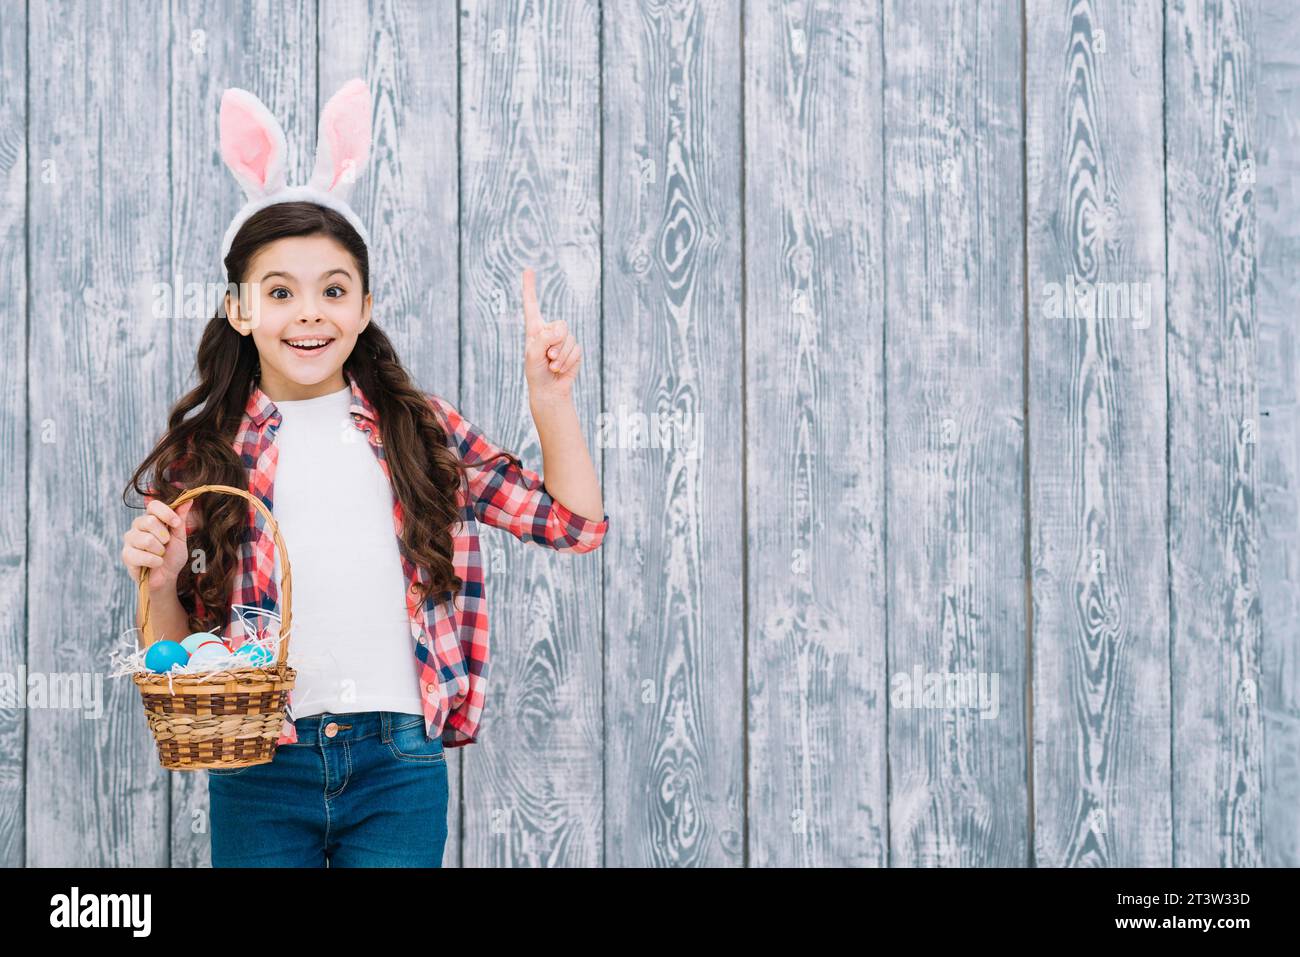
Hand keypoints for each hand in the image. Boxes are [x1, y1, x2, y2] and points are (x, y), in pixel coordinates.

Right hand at [122, 498, 198, 592]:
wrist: (166, 578)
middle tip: (166, 545)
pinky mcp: (126, 555)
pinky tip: (155, 563)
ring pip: (147, 540)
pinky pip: (141, 555)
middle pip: (149, 521)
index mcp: (151, 518)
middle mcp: (137, 526)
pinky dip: (154, 561)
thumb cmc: (172, 556)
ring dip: (160, 551)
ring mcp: (130, 540)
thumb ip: (180, 520)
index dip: (165, 513)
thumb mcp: (180, 537)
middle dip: (164, 536)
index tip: (176, 523)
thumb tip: (188, 500)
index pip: (153, 505)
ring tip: (160, 555)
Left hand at [521, 267, 581, 405]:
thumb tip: (560, 330)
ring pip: (569, 339)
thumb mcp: (532, 355)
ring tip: (552, 365)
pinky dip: (568, 361)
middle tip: (548, 357)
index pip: (531, 304)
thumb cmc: (536, 372)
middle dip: (556, 343)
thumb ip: (543, 339)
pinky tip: (560, 369)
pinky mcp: (574, 349)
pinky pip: (576, 350)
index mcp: (534, 328)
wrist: (549, 390)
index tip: (528, 269)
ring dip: (561, 356)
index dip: (530, 287)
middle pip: (560, 325)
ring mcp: (562, 339)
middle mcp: (549, 330)